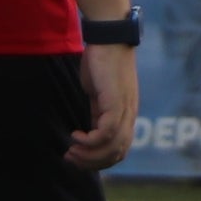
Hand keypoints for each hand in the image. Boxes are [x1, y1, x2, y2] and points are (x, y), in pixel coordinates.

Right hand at [70, 42, 137, 168]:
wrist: (109, 38)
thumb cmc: (101, 62)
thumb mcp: (98, 93)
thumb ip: (98, 111)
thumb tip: (91, 128)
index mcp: (126, 114)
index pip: (119, 150)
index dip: (99, 160)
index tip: (78, 156)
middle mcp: (129, 115)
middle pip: (117, 153)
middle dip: (92, 162)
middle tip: (71, 158)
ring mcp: (124, 110)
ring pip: (113, 147)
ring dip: (89, 154)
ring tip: (72, 150)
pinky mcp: (116, 102)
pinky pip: (106, 132)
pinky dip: (90, 140)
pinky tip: (75, 135)